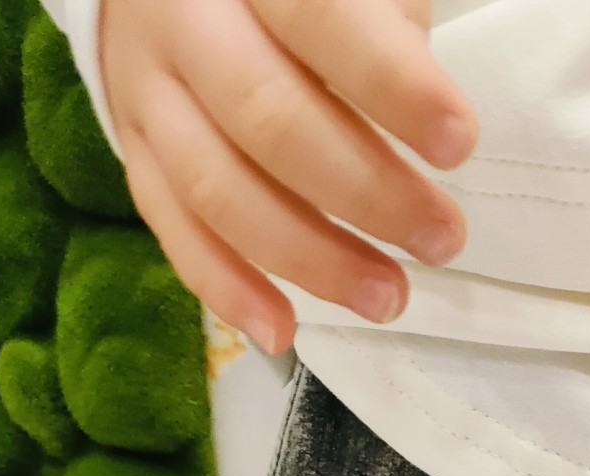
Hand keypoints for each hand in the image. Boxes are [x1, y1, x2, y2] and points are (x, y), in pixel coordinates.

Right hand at [100, 0, 477, 354]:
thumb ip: (384, 17)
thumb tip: (428, 109)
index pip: (321, 19)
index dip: (392, 86)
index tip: (458, 144)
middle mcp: (183, 18)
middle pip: (269, 121)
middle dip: (368, 193)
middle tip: (442, 238)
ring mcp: (147, 87)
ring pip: (219, 189)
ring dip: (312, 259)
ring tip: (388, 297)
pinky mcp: (131, 146)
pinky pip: (172, 227)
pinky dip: (226, 288)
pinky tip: (281, 331)